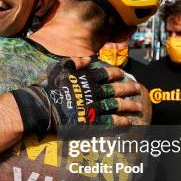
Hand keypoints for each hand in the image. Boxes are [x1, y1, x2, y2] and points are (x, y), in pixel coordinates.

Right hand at [11, 58, 141, 136]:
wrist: (42, 107)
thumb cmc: (48, 87)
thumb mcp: (59, 68)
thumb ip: (74, 62)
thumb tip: (87, 58)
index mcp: (87, 79)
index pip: (106, 74)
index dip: (115, 73)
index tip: (123, 74)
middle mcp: (94, 92)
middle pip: (115, 90)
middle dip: (128, 88)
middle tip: (137, 89)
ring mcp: (94, 108)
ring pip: (116, 106)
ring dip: (129, 106)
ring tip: (139, 107)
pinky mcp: (92, 122)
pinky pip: (110, 122)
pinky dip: (121, 122)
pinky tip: (129, 122)